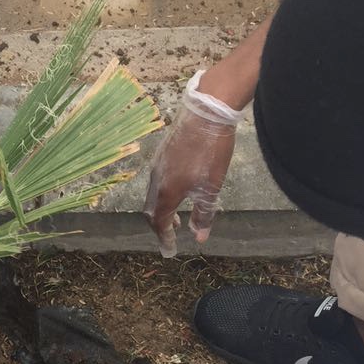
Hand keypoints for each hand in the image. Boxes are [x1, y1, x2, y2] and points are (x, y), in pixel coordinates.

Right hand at [142, 70, 244, 256]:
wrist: (205, 112)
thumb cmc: (210, 152)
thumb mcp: (211, 187)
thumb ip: (203, 214)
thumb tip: (198, 237)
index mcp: (165, 193)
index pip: (159, 223)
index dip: (165, 239)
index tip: (170, 251)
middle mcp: (155, 181)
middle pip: (151, 211)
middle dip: (160, 226)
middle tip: (171, 236)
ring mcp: (157, 165)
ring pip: (153, 195)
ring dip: (162, 210)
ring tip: (176, 216)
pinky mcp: (162, 153)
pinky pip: (156, 182)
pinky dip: (163, 195)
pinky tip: (178, 190)